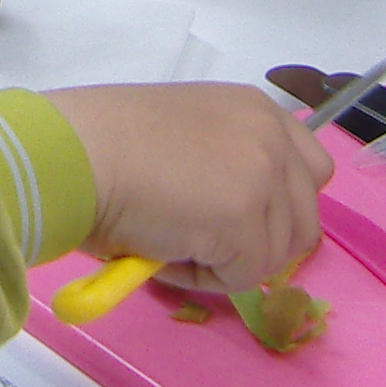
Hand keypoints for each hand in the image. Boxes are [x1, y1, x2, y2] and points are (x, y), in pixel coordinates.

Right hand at [45, 84, 333, 295]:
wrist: (74, 154)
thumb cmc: (104, 142)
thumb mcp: (185, 133)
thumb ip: (224, 160)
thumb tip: (232, 215)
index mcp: (255, 109)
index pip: (311, 169)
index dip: (279, 205)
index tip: (236, 218)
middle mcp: (271, 137)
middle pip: (304, 220)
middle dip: (259, 243)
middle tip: (204, 241)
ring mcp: (264, 178)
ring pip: (274, 256)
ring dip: (226, 262)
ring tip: (171, 240)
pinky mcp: (246, 222)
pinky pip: (241, 278)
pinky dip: (201, 276)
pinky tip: (162, 248)